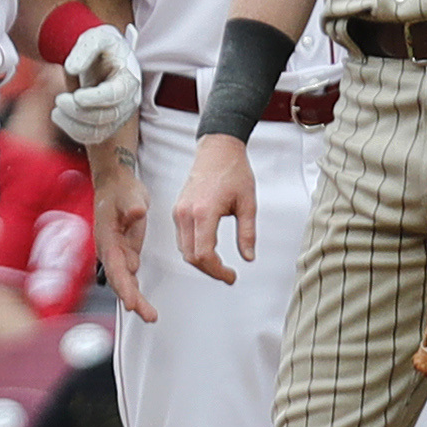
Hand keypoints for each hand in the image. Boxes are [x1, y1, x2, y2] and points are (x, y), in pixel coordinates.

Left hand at [52, 23, 140, 145]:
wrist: (104, 57)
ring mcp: (119, 116)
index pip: (115, 94)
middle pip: (106, 116)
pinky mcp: (108, 125)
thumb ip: (84, 49)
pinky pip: (92, 137)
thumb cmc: (101, 47)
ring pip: (98, 131)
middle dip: (78, 111)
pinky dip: (73, 131)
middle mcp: (128, 101)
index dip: (95, 98)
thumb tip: (72, 68)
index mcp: (128, 78)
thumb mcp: (95, 37)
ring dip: (73, 124)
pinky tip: (60, 116)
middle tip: (58, 99)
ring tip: (56, 111)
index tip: (76, 95)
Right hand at [92, 147, 158, 322]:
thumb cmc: (119, 190)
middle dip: (132, 299)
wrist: (115, 185)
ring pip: (124, 281)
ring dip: (135, 299)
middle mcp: (109, 249)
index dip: (123, 286)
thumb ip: (131, 205)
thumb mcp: (129, 194)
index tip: (131, 301)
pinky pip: (130, 276)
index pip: (115, 267)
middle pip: (119, 280)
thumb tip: (136, 213)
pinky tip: (144, 304)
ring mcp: (117, 253)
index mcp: (106, 238)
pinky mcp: (126, 252)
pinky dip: (136, 290)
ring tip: (150, 315)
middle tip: (148, 315)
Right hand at [174, 135, 256, 285]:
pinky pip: (181, 238)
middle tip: (227, 275)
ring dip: (200, 261)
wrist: (218, 149)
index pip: (204, 254)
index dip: (218, 271)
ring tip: (219, 265)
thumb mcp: (248, 204)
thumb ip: (247, 233)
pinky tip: (208, 250)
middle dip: (210, 270)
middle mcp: (186, 213)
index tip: (231, 276)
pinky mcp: (178, 210)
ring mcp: (179, 211)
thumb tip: (248, 257)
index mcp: (204, 212)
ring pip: (183, 249)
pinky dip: (193, 249)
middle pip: (191, 256)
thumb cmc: (233, 170)